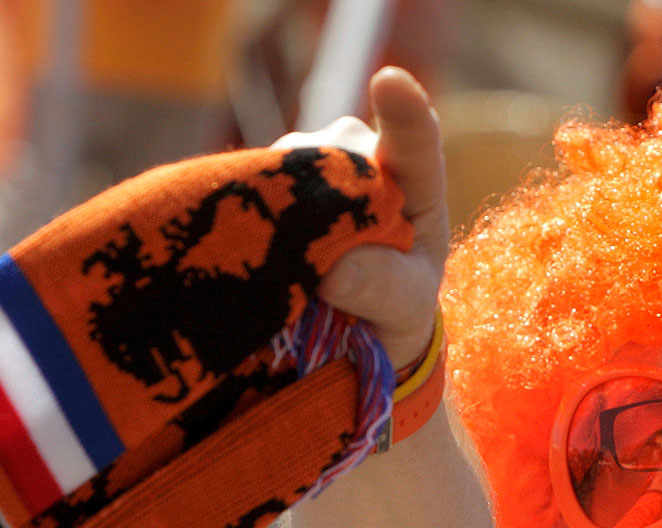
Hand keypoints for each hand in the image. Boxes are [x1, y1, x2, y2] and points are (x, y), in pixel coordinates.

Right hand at [272, 67, 446, 369]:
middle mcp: (359, 149)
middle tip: (331, 278)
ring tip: (303, 271)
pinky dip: (250, 219)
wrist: (354, 310)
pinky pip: (246, 187)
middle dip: (326, 217)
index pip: (414, 141)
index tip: (390, 83)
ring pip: (284, 175)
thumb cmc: (395, 301)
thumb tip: (332, 272)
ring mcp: (305, 153)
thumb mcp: (402, 307)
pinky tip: (258, 248)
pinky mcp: (260, 170)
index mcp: (415, 178)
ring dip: (286, 223)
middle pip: (333, 166)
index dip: (403, 113)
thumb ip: (381, 288)